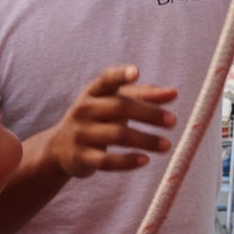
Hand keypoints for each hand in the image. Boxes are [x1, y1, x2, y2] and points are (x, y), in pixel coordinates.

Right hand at [46, 65, 177, 178]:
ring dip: (145, 140)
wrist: (60, 149)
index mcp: (93, 92)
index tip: (136, 72)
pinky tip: (145, 160)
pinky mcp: (81, 157)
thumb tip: (173, 93)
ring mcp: (81, 134)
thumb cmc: (96, 119)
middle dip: (149, 113)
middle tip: (173, 120)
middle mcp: (85, 110)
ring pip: (117, 135)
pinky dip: (127, 161)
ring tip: (167, 145)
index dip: (120, 75)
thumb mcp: (112, 103)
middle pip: (120, 108)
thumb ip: (142, 96)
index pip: (106, 80)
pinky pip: (106, 161)